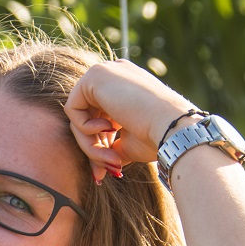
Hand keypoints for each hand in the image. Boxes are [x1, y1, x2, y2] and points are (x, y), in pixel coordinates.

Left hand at [63, 60, 192, 182]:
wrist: (172, 128)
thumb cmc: (156, 137)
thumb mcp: (128, 143)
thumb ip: (109, 145)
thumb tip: (97, 168)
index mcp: (125, 86)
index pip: (98, 116)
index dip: (101, 144)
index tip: (111, 167)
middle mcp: (115, 74)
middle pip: (86, 117)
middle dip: (92, 148)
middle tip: (102, 174)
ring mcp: (105, 72)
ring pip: (78, 116)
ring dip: (89, 145)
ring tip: (111, 159)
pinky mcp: (95, 75)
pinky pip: (72, 109)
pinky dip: (84, 129)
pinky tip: (108, 130)